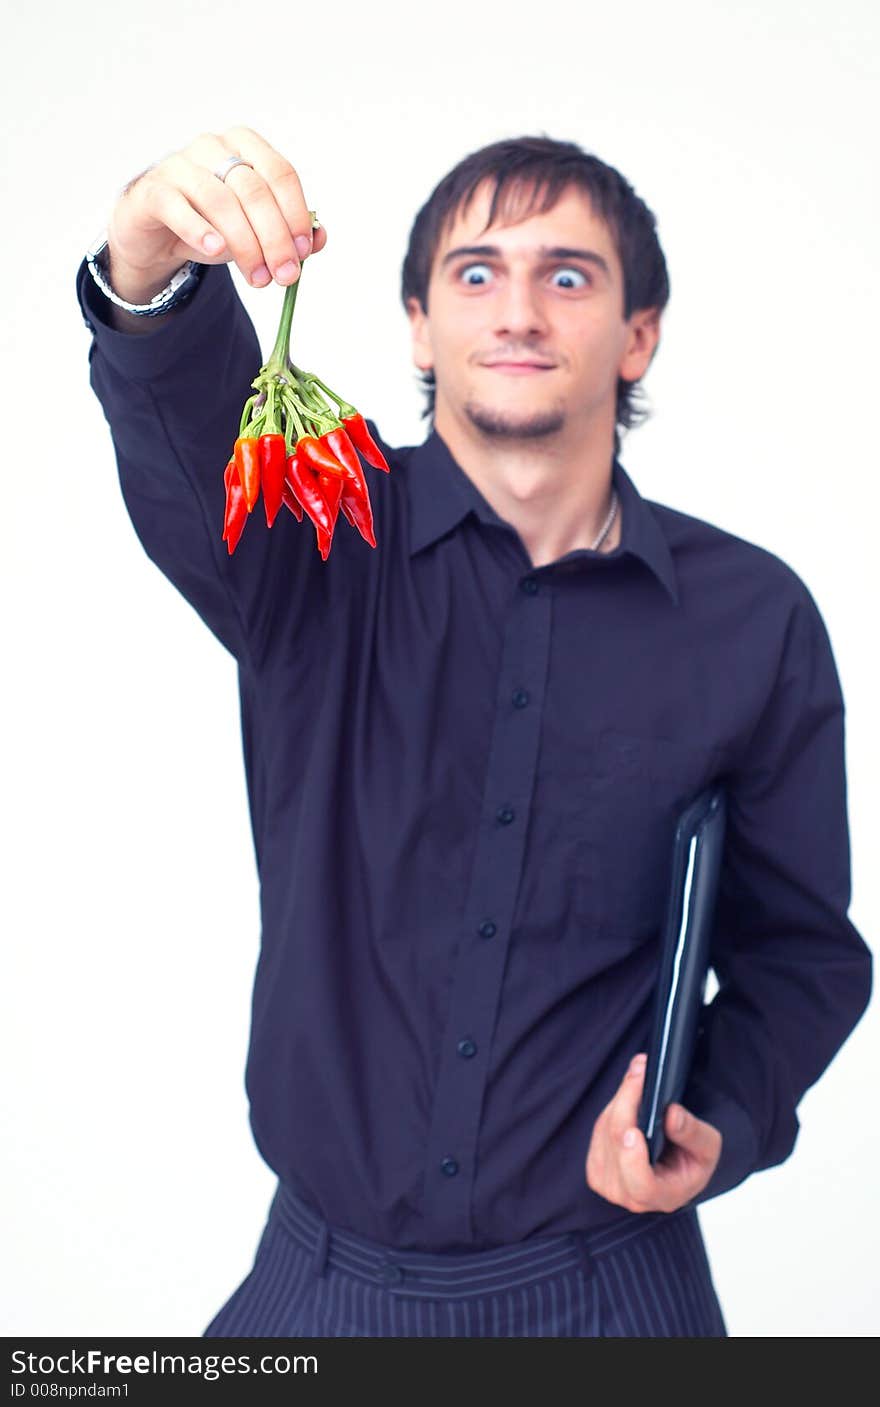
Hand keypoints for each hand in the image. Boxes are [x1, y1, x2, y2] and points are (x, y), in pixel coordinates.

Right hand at [105, 125, 327, 298]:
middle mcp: (213, 146)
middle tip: (284, 275)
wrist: (155, 232)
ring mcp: (180, 164)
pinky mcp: (153, 190)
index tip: (304, 252)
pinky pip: (178, 207)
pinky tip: (216, 250)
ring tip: (258, 278)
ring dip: (245, 245)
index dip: (296, 214)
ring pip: (221, 201)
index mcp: (245, 146)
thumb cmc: (210, 224)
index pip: (280, 173)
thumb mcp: (254, 230)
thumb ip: (287, 231)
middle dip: (275, 238)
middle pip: (254, 190)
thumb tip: (319, 238)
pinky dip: (200, 230)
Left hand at [585, 1052, 720, 1212]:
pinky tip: (627, 1099)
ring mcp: (608, 1185)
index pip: (641, 1185)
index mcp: (663, 1196)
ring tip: (639, 1081)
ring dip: (620, 1102)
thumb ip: (692, 1132)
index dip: (632, 1159)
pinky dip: (612, 1110)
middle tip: (640, 1071)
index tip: (633, 1131)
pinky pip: (597, 1131)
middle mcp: (630, 1195)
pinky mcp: (596, 1169)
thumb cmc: (693, 1160)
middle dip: (626, 1103)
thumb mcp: (708, 1147)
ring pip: (604, 1133)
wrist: (675, 1167)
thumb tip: (672, 1114)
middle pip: (617, 1146)